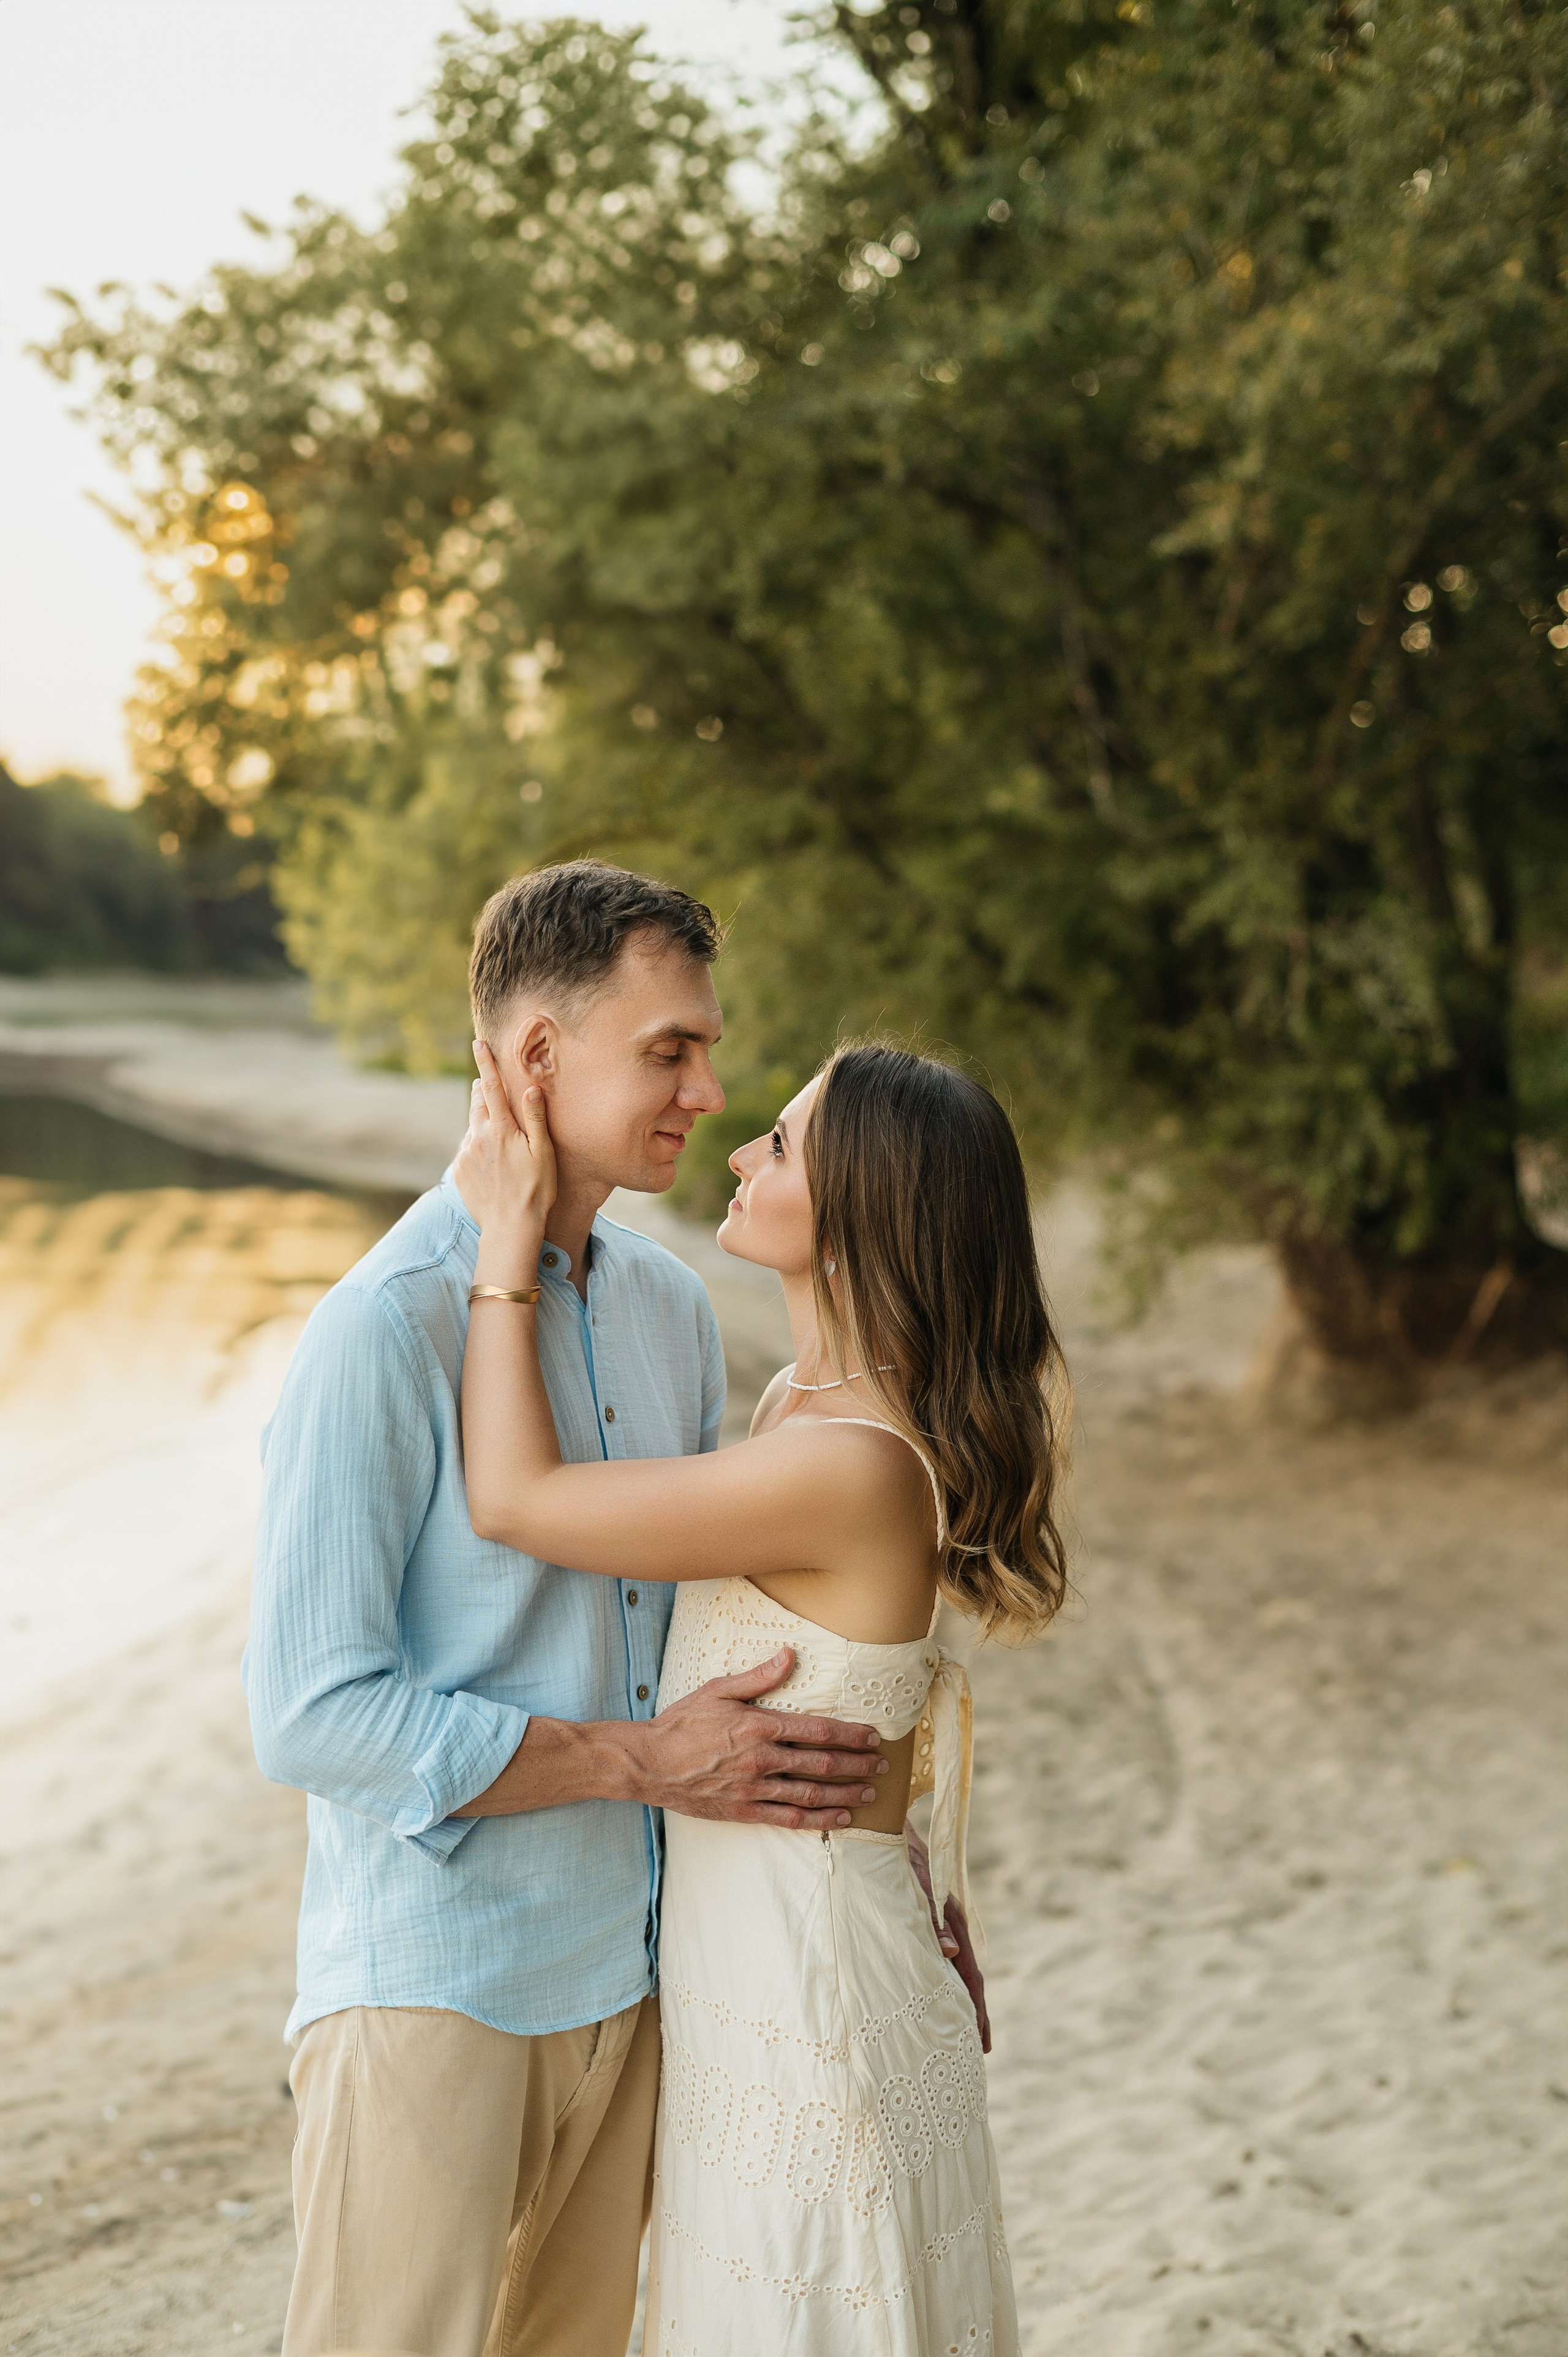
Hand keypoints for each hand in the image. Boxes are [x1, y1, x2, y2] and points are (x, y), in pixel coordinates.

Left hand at [453, 1038, 556, 1246]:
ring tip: (497, 1137)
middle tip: (486, 1085)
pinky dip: (477, 1148)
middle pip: (477, 1103)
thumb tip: (530, 1087)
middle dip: (482, 1090)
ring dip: (482, 1123)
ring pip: (472, 1127)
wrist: (509, 1228)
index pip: (491, 1088)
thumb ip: (535, 1118)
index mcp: (501, 1129)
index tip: (478, 1043)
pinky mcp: (458, 1171)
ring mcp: (465, 1155)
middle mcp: (478, 1137)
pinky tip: (491, 1164)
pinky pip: (467, 1150)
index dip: (486, 1064)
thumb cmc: (536, 1190)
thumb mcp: (543, 1153)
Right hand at [637, 1650, 888, 1830]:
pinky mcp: (744, 1811)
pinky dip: (818, 1820)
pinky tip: (839, 1818)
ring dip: (845, 1793)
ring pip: (811, 1794)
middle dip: (857, 1764)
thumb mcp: (718, 1690)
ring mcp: (754, 1789)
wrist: (649, 1763)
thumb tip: (790, 1656)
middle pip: (822, 1764)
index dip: (850, 1734)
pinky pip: (789, 1819)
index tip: (872, 1736)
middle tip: (882, 1765)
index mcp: (759, 1726)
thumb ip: (758, 1677)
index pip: (818, 1730)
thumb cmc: (682, 1722)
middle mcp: (762, 1760)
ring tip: (869, 1792)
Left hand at [906, 1823, 990, 2051]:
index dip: (977, 2010)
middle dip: (974, 2014)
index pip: (970, 1974)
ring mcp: (938, 1924)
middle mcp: (950, 1926)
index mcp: (952, 1921)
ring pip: (954, 1970)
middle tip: (978, 2050)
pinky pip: (938, 1959)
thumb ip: (932, 1917)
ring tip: (961, 2033)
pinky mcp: (924, 1922)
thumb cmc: (899, 1857)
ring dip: (959, 2001)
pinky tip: (937, 1997)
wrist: (886, 1829)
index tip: (981, 2042)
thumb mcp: (915, 1884)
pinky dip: (942, 1983)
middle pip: (967, 1978)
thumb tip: (951, 1953)